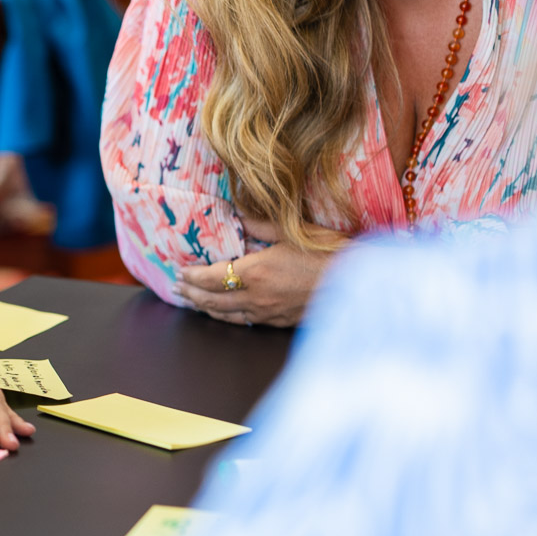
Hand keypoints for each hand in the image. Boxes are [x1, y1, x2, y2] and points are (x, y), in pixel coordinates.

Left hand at [175, 215, 346, 327]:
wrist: (359, 283)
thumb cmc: (328, 252)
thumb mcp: (292, 231)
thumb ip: (259, 224)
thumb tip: (235, 213)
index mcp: (255, 272)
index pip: (211, 276)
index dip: (192, 275)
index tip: (180, 271)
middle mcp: (257, 296)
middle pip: (213, 300)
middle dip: (191, 294)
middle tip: (177, 289)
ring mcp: (268, 312)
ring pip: (227, 315)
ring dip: (206, 308)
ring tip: (192, 302)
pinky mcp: (280, 322)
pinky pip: (246, 321)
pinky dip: (228, 317)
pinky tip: (225, 314)